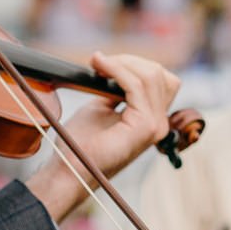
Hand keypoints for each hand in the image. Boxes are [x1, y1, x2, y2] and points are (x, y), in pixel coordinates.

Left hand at [25, 53, 179, 221]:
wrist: (71, 168)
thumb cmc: (81, 144)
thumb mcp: (101, 108)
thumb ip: (115, 91)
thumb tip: (117, 69)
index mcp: (151, 120)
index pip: (159, 81)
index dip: (134, 65)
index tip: (104, 62)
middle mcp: (159, 123)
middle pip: (160, 74)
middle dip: (130, 61)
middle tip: (100, 62)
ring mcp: (155, 126)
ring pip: (151, 76)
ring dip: (122, 63)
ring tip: (99, 64)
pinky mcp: (144, 126)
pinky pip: (137, 85)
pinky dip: (118, 70)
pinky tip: (101, 68)